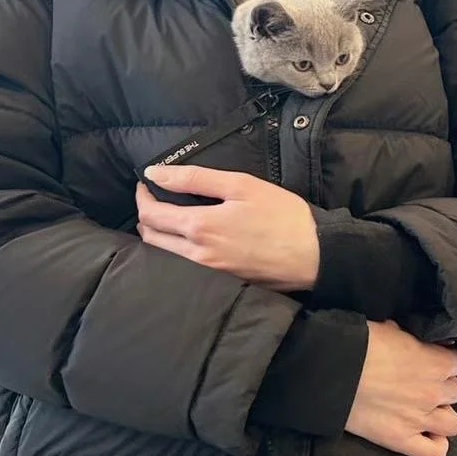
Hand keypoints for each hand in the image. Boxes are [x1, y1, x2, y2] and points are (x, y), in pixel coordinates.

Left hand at [136, 165, 319, 290]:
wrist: (314, 256)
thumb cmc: (282, 216)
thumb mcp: (240, 185)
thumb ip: (194, 178)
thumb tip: (155, 173)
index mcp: (199, 227)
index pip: (151, 214)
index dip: (143, 196)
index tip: (147, 182)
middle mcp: (196, 255)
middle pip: (151, 238)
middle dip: (146, 215)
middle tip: (154, 197)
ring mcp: (207, 273)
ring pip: (164, 255)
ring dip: (158, 234)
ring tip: (168, 216)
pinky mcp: (220, 282)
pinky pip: (183, 267)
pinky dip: (175, 250)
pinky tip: (188, 238)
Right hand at [345, 319, 456, 455]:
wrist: (333, 371)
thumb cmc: (360, 344)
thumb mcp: (391, 327)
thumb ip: (413, 336)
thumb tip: (418, 339)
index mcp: (436, 362)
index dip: (448, 360)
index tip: (435, 360)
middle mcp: (434, 392)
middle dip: (444, 387)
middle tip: (425, 384)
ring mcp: (420, 419)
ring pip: (454, 423)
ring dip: (442, 416)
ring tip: (426, 411)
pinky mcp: (402, 440)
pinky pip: (436, 452)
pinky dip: (435, 445)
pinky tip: (426, 435)